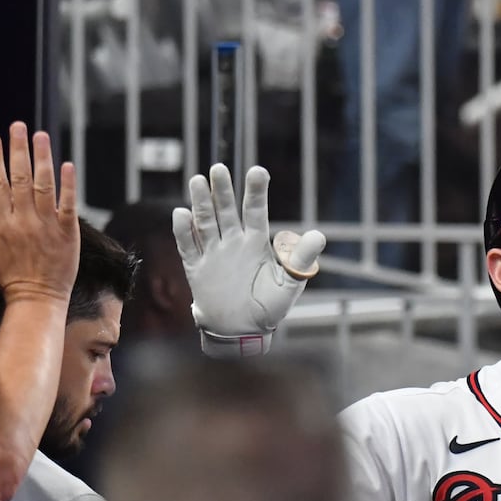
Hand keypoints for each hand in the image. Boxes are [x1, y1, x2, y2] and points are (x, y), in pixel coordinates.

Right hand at [0, 122, 78, 307]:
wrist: (37, 299)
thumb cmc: (10, 277)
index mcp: (2, 223)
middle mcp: (24, 220)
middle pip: (19, 178)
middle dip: (18, 150)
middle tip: (18, 126)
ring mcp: (47, 225)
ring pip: (44, 186)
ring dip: (42, 159)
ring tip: (41, 136)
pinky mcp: (68, 232)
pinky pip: (68, 204)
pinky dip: (68, 185)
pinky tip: (66, 165)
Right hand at [172, 164, 325, 356]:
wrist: (243, 332)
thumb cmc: (269, 307)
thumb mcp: (289, 283)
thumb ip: (300, 259)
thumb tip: (319, 235)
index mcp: (256, 243)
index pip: (255, 211)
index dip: (256, 192)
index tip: (258, 171)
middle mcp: (233, 243)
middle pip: (226, 211)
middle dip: (223, 191)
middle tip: (219, 168)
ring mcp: (213, 254)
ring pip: (206, 222)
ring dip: (201, 203)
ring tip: (198, 181)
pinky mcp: (197, 269)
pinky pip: (188, 247)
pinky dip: (184, 231)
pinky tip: (182, 214)